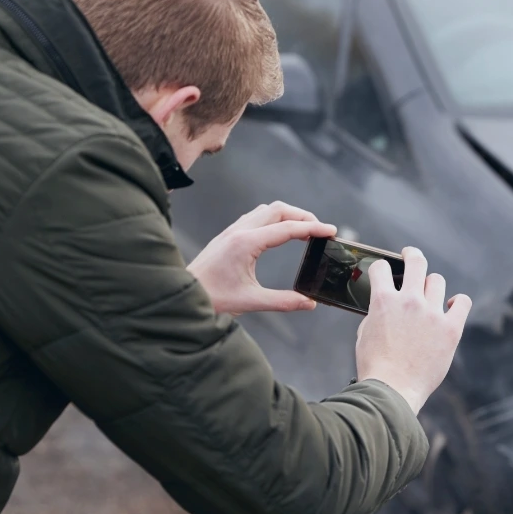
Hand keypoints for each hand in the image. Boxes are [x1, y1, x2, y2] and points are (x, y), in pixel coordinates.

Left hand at [188, 201, 335, 314]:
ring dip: (288, 215)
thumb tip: (310, 303)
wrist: (181, 293)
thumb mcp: (250, 302)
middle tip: (320, 230)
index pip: (287, 228)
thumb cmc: (212, 297)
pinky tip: (279, 233)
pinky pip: (255, 217)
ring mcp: (232, 231)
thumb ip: (283, 301)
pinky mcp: (228, 235)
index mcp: (246, 244)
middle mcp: (239, 231)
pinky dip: (273, 219)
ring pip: (266, 210)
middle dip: (303, 216)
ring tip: (303, 230)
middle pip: (278, 210)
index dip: (313, 228)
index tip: (331, 231)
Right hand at [355, 247, 471, 414]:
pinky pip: (462, 302)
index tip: (385, 271)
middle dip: (412, 256)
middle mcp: (409, 301)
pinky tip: (451, 307)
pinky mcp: (451, 329)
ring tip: (429, 294)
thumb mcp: (365, 332)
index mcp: (384, 301)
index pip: (382, 268)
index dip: (382, 268)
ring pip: (437, 281)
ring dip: (431, 285)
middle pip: (416, 262)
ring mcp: (432, 314)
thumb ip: (377, 312)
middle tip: (410, 256)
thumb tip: (385, 304)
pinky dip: (458, 302)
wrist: (392, 391)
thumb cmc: (375, 366)